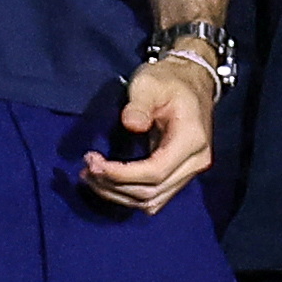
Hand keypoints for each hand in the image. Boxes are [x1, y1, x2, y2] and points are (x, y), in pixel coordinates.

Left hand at [78, 54, 218, 212]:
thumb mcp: (149, 83)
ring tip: (90, 176)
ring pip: (151, 200)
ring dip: (117, 194)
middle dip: (114, 185)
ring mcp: (189, 172)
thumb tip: (130, 124)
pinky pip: (153, 197)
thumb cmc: (167, 81)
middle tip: (86, 168)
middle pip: (152, 191)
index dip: (121, 174)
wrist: (191, 82)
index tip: (93, 162)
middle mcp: (195, 162)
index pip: (155, 172)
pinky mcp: (179, 175)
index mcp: (191, 140)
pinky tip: (106, 182)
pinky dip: (127, 194)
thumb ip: (140, 104)